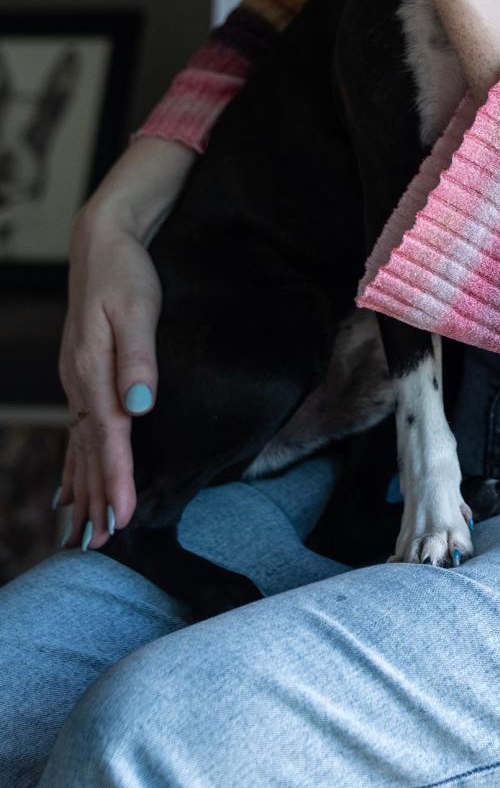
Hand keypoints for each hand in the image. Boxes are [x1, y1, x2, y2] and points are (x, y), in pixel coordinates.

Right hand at [56, 181, 168, 551]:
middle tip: (104, 544)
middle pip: (90, 449)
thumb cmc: (124, 273)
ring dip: (84, 487)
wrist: (101, 244)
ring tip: (86, 531)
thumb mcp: (138, 309)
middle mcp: (78, 381)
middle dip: (97, 496)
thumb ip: (139, 359)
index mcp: (92, 369)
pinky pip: (78, 430)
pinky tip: (71, 488)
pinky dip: (76, 463)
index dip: (117, 478)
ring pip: (81, 445)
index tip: (124, 516)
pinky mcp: (82, 374)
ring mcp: (76, 379)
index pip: (108, 436)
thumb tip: (140, 406)